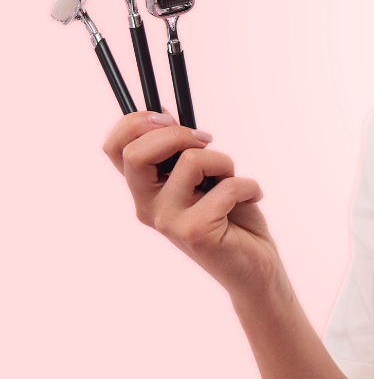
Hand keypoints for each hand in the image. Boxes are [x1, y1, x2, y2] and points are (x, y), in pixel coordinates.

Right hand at [103, 112, 285, 304]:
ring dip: (224, 161)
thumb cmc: (231, 217)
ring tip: (232, 180)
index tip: (169, 119)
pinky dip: (248, 186)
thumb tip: (163, 113)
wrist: (254, 266)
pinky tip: (251, 199)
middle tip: (206, 143)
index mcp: (145, 189)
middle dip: (179, 134)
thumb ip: (180, 151)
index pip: (114, 147)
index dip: (136, 122)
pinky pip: (227, 187)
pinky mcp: (195, 232)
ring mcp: (169, 222)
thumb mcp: (203, 175)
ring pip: (192, 161)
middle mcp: (148, 206)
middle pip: (137, 152)